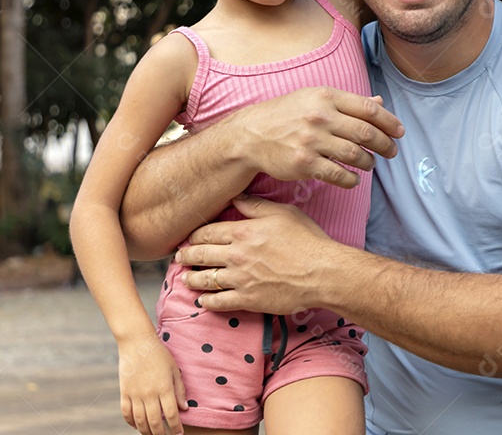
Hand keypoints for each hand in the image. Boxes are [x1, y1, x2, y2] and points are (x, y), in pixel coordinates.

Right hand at [118, 334, 186, 434]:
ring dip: (146, 431)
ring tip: (152, 434)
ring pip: (139, 421)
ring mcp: (135, 394)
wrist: (137, 343)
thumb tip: (184, 408)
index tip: (179, 434)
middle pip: (154, 422)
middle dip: (161, 434)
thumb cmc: (159, 354)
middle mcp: (149, 394)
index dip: (175, 427)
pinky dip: (131, 422)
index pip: (171, 414)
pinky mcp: (124, 392)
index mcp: (164, 388)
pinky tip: (136, 425)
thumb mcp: (174, 369)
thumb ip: (179, 390)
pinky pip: (126, 413)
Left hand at [176, 196, 334, 312]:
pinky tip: (203, 301)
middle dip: (186, 256)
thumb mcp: (283, 213)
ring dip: (191, 279)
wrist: (322, 273)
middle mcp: (236, 255)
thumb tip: (236, 198)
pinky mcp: (248, 300)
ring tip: (186, 279)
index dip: (194, 235)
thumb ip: (256, 206)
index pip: (207, 233)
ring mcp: (240, 279)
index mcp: (243, 232)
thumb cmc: (307, 240)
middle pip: (200, 255)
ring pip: (205, 280)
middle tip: (179, 257)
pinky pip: (219, 302)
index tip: (189, 238)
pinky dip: (207, 302)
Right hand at [227, 88, 403, 187]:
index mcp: (325, 97)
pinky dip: (351, 179)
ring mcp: (311, 141)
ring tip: (369, 163)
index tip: (399, 132)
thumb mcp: (314, 99)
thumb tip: (380, 104)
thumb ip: (348, 103)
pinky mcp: (304, 163)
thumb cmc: (286, 115)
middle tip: (391, 152)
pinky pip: (338, 175)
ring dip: (368, 162)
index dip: (389, 122)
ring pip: (355, 155)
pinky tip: (353, 179)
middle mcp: (320, 117)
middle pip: (366, 133)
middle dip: (385, 144)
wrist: (250, 135)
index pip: (368, 109)